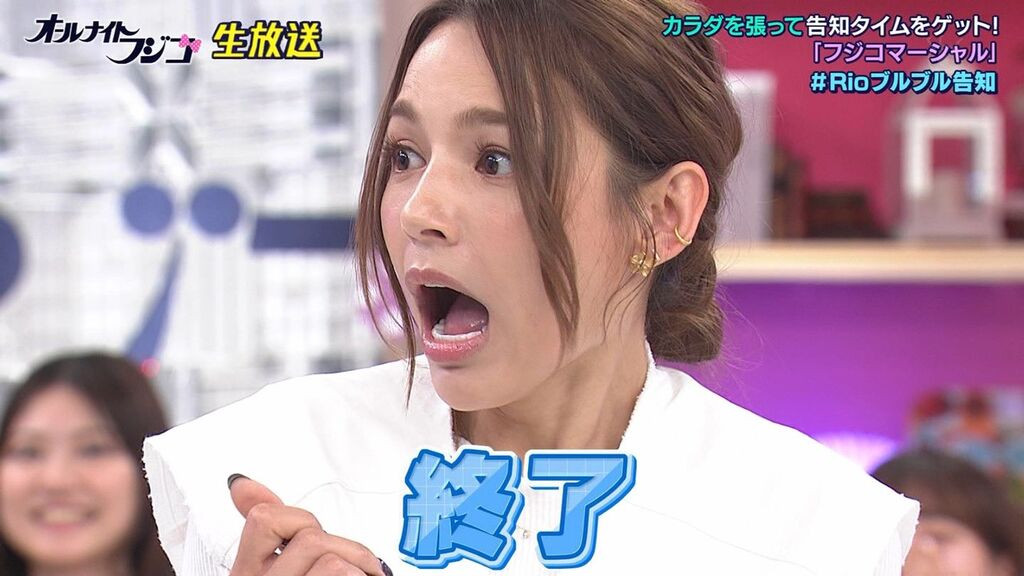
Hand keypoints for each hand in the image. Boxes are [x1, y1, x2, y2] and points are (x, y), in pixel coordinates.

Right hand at [228, 474, 389, 575]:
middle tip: (358, 567)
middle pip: (310, 538)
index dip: (298, 519)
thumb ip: (266, 531)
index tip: (313, 533)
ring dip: (358, 570)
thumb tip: (242, 484)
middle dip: (345, 548)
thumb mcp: (267, 573)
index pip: (264, 519)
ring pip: (332, 562)